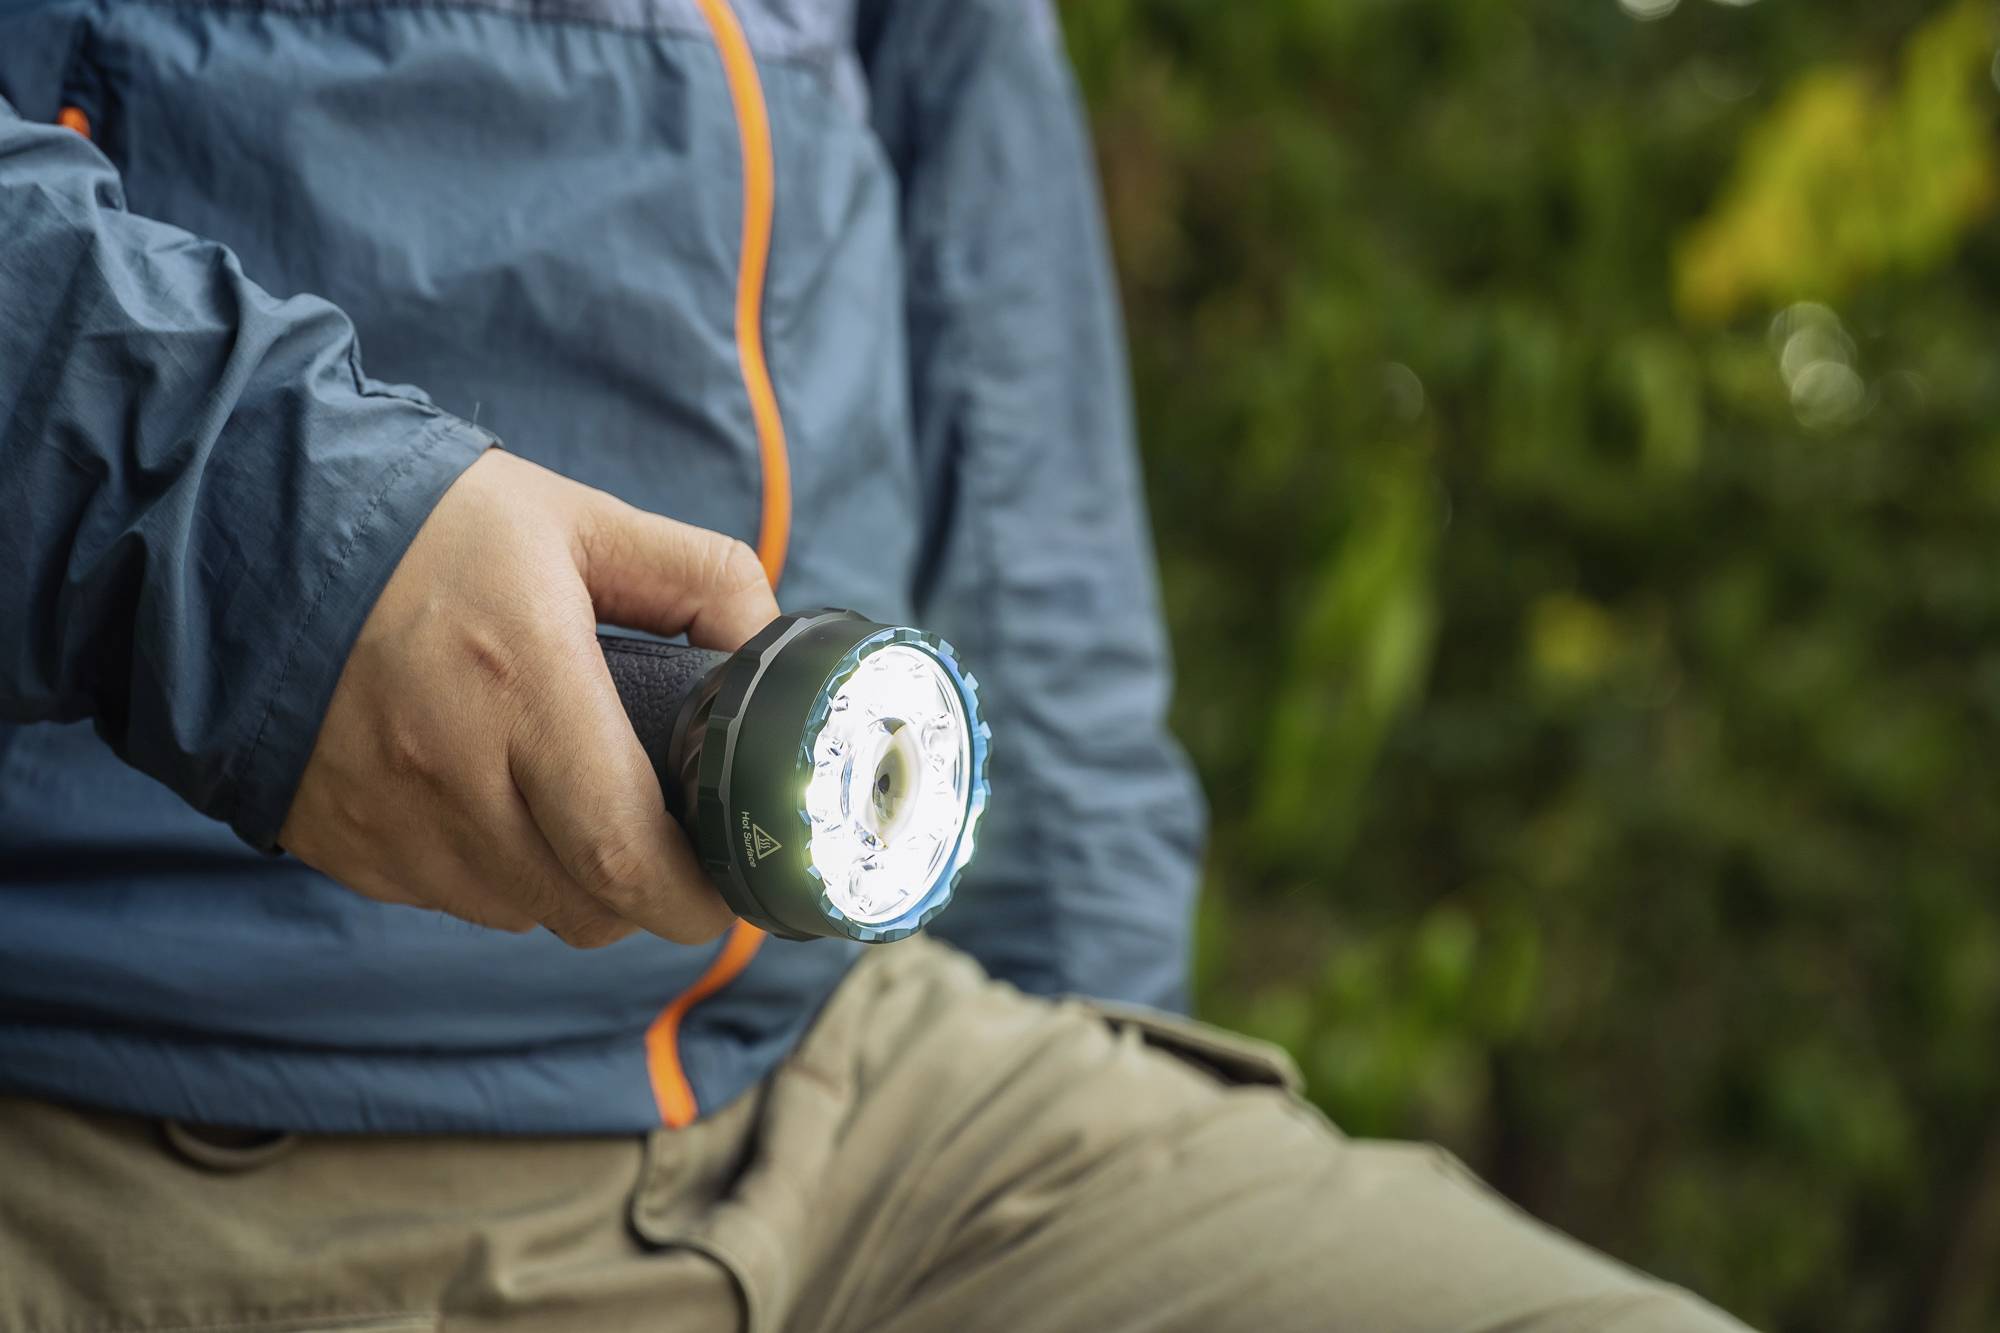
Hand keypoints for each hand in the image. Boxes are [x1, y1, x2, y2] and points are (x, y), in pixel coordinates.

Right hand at [279, 449, 776, 946]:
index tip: (726, 894)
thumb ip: (698, 576)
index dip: (692, 897)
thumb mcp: (580, 519)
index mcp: (525, 684)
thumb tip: (770, 648)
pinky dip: (493, 878)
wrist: (252, 530)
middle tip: (671, 856)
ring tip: (576, 816)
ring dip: (568, 888)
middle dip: (646, 898)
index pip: (623, 852)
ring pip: (520, 914)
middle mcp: (450, 769)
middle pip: (585, 905)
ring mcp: (388, 818)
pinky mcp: (341, 843)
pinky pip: (448, 901)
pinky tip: (493, 806)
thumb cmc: (432, 524)